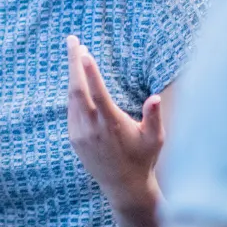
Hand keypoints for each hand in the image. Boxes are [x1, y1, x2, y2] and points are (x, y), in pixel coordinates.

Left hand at [67, 35, 162, 212]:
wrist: (123, 186)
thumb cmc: (143, 158)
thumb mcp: (155, 139)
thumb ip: (154, 117)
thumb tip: (155, 97)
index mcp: (111, 124)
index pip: (97, 94)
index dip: (90, 72)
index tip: (84, 52)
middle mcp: (91, 128)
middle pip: (77, 89)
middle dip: (73, 62)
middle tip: (72, 40)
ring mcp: (79, 134)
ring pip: (72, 98)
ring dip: (73, 75)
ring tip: (77, 53)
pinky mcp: (74, 138)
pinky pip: (71, 109)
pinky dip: (74, 92)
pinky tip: (79, 80)